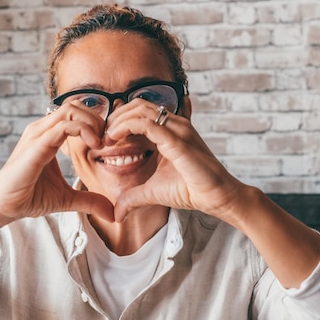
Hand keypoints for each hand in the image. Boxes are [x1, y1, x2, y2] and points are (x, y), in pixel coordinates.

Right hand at [0, 102, 114, 226]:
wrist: (4, 207)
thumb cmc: (30, 197)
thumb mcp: (67, 198)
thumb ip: (89, 200)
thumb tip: (112, 213)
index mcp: (48, 135)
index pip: (75, 112)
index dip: (95, 123)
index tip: (106, 144)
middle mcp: (41, 129)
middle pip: (75, 105)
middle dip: (97, 119)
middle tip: (106, 141)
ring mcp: (37, 135)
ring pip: (70, 110)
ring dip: (92, 123)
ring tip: (100, 143)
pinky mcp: (36, 146)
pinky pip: (63, 126)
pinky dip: (83, 130)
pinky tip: (93, 146)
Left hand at [104, 100, 248, 223]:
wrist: (217, 197)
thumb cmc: (191, 190)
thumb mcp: (153, 192)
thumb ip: (133, 198)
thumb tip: (117, 214)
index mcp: (170, 130)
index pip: (140, 111)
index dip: (118, 121)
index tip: (105, 139)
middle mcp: (174, 125)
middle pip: (138, 105)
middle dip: (116, 117)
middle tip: (103, 136)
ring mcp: (178, 130)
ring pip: (140, 110)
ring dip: (118, 120)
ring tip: (107, 137)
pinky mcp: (178, 141)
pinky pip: (148, 124)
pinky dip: (126, 127)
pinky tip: (115, 139)